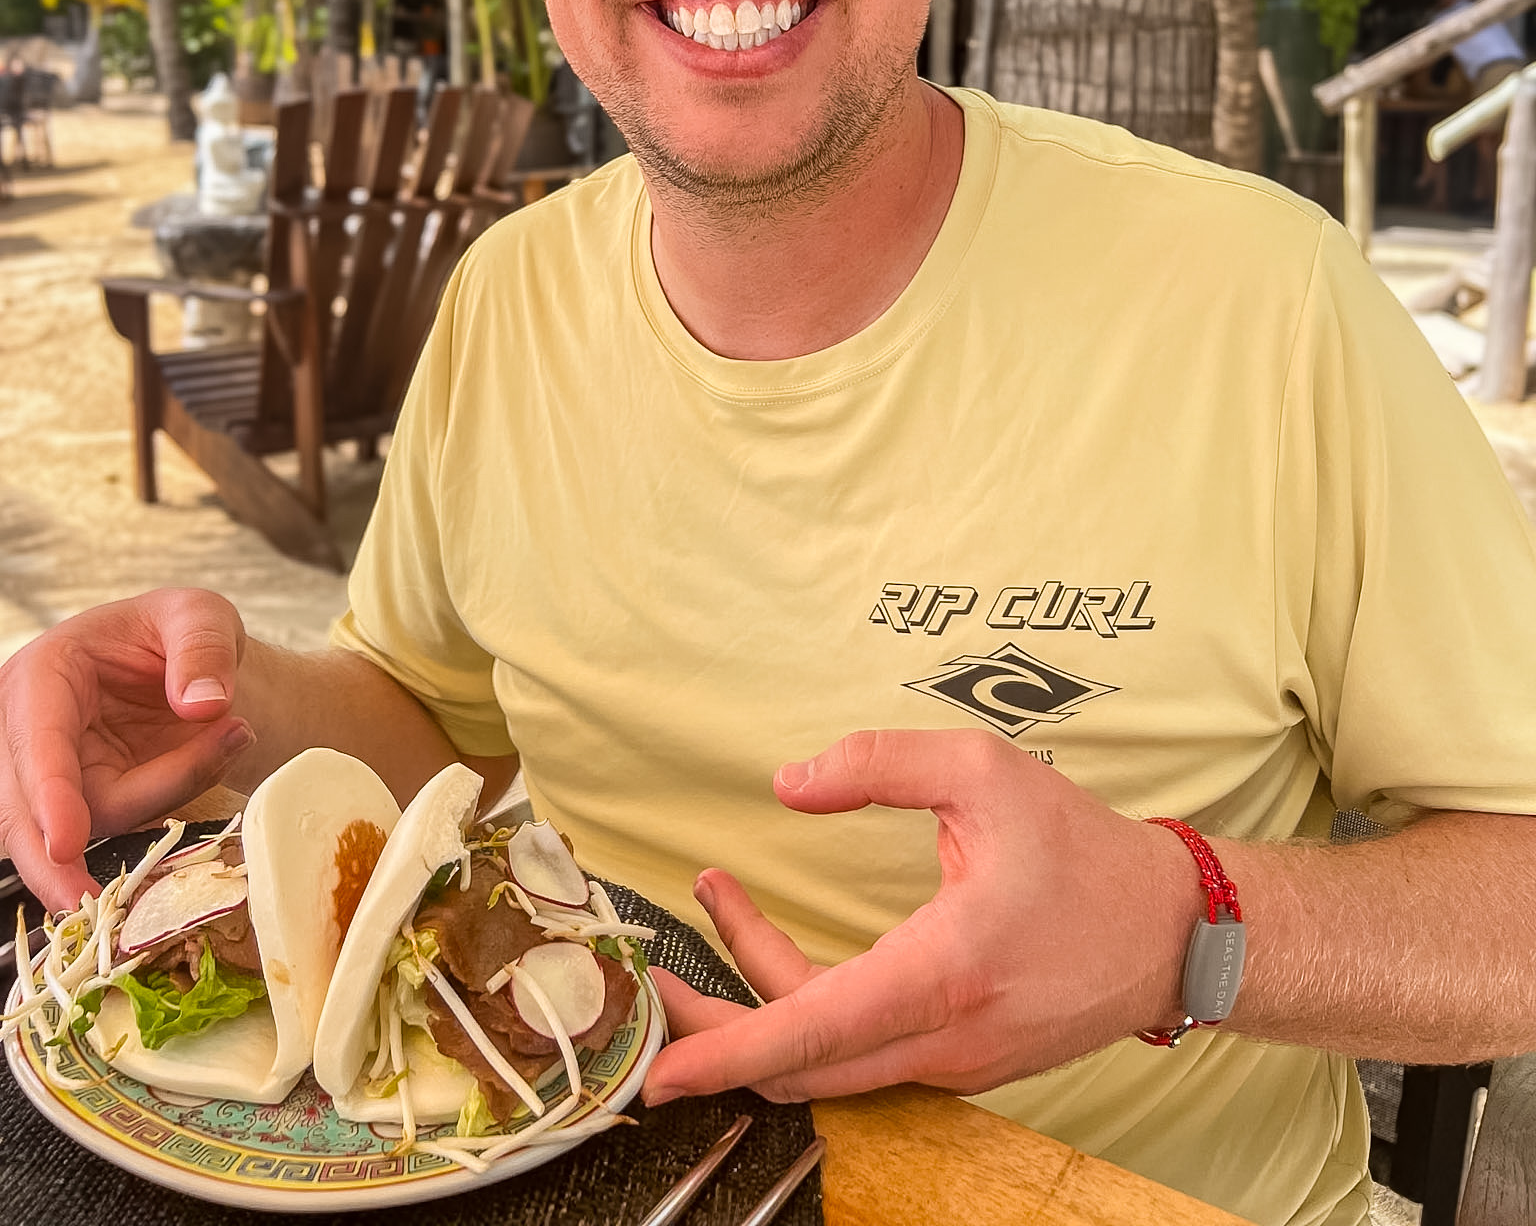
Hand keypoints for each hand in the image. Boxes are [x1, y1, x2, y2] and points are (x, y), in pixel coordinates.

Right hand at [0, 588, 254, 909]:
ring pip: (89, 824)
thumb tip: (203, 705)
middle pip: (29, 812)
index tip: (68, 841)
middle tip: (99, 900)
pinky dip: (171, 803)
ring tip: (233, 733)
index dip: (49, 794)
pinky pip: (123, 827)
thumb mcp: (200, 614)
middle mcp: (32, 732)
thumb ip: (202, 650)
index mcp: (43, 675)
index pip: (37, 741)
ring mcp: (53, 777)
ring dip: (164, 794)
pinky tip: (212, 759)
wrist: (194, 661)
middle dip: (58, 860)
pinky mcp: (83, 807)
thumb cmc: (181, 631)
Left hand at [645, 729, 1201, 1104]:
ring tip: (718, 904)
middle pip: (797, 1065)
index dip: (726, 1051)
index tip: (659, 1066)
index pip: (811, 1030)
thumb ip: (880, 765)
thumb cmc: (1084, 854)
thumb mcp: (985, 773)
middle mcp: (941, 1039)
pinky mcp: (958, 1062)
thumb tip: (790, 783)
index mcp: (943, 975)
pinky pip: (862, 1052)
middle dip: (714, 1027)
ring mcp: (950, 1064)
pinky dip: (807, 1008)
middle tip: (655, 972)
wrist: (1173, 934)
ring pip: (826, 1059)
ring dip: (760, 999)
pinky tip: (781, 947)